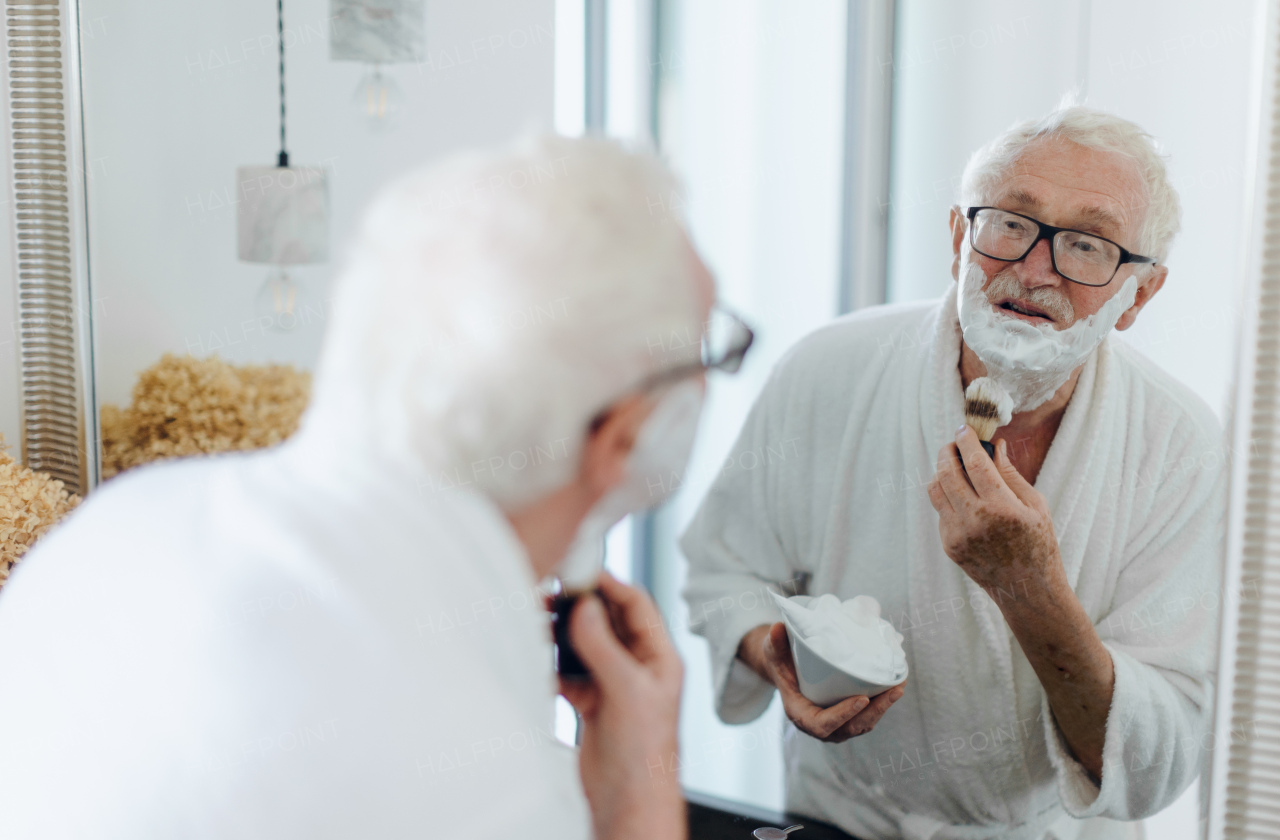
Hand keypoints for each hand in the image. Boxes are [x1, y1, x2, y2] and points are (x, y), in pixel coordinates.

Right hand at [559, 572, 685, 839]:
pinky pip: (569, 674)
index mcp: (659, 657)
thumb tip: (586, 607)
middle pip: (607, 621)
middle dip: (581, 607)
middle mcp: (638, 667)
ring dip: (563, 635)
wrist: (629, 802)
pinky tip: (540, 662)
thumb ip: (603, 646)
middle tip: (552, 593)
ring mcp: (614, 685)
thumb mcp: (627, 690)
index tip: (581, 569)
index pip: (636, 605)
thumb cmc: (646, 753)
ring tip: (539, 622)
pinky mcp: (592, 704)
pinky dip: (554, 666)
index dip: (610, 584)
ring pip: (585, 646)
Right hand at [739, 623, 904, 742]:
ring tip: (899, 686)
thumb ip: (775, 643)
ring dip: (884, 707)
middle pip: (851, 727)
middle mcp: (820, 724)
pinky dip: (883, 703)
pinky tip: (896, 685)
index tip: (862, 699)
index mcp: (801, 714)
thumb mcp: (774, 653)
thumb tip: (778, 628)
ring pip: (863, 723)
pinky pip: (868, 715)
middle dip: (875, 711)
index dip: (843, 715)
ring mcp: (837, 723)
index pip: (823, 724)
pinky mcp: (849, 716)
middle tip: (893, 691)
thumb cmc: (782, 664)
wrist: (788, 673)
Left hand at [925, 426, 1059, 593]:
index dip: (966, 442)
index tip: (963, 429)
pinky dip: (948, 497)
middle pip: (947, 473)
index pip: (975, 464)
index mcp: (1001, 508)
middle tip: (953, 443)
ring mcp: (958, 535)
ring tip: (955, 466)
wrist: (1027, 590)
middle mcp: (975, 521)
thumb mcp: (1035, 506)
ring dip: (941, 472)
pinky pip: (940, 511)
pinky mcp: (949, 545)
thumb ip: (1011, 474)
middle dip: (947, 452)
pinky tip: (963, 496)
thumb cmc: (1039, 543)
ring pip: (936, 490)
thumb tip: (995, 445)